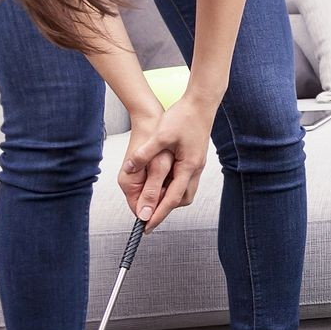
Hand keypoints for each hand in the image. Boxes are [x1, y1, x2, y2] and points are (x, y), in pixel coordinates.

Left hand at [120, 99, 211, 232]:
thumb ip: (144, 155)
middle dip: (165, 208)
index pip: (172, 199)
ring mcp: (197, 164)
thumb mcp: (160, 136)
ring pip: (185, 191)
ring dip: (170, 197)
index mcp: (188, 167)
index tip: (147, 227)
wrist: (201, 103)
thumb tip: (128, 168)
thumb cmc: (183, 117)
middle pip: (181, 199)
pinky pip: (185, 180)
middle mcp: (195, 169)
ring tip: (152, 196)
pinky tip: (161, 179)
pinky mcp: (195, 158)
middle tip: (148, 213)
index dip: (158, 214)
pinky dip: (173, 185)